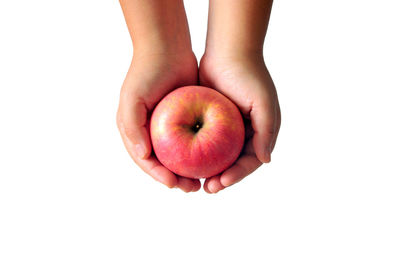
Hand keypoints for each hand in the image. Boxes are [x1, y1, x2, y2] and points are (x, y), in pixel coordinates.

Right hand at [117, 51, 201, 191]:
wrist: (167, 48)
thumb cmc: (146, 73)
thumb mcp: (132, 99)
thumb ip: (132, 126)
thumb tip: (143, 154)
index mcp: (135, 131)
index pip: (145, 161)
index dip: (158, 175)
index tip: (175, 184)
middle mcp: (150, 131)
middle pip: (163, 163)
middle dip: (176, 179)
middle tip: (192, 188)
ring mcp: (167, 126)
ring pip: (178, 156)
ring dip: (188, 170)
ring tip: (202, 181)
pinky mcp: (184, 119)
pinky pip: (191, 141)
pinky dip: (198, 153)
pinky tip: (210, 161)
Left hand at [199, 53, 280, 192]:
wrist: (228, 50)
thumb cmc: (249, 75)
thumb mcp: (263, 102)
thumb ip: (266, 131)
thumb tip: (266, 160)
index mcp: (260, 131)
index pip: (251, 161)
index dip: (238, 175)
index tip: (222, 183)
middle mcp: (245, 132)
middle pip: (234, 163)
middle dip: (223, 178)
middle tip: (208, 188)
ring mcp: (227, 127)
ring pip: (218, 156)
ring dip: (209, 170)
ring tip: (197, 182)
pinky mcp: (211, 120)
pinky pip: (204, 141)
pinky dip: (198, 153)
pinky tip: (187, 162)